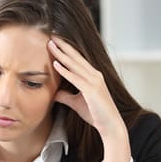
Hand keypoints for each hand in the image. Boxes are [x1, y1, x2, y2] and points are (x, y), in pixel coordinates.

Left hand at [47, 37, 130, 161]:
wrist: (110, 125)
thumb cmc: (96, 114)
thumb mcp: (77, 103)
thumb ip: (66, 96)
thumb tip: (54, 93)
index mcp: (92, 76)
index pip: (77, 60)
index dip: (66, 49)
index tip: (55, 41)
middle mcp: (94, 75)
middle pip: (76, 57)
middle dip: (63, 46)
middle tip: (51, 35)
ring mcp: (94, 82)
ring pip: (74, 65)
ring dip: (62, 54)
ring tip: (51, 44)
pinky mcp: (92, 91)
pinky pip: (75, 78)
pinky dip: (65, 71)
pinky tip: (56, 64)